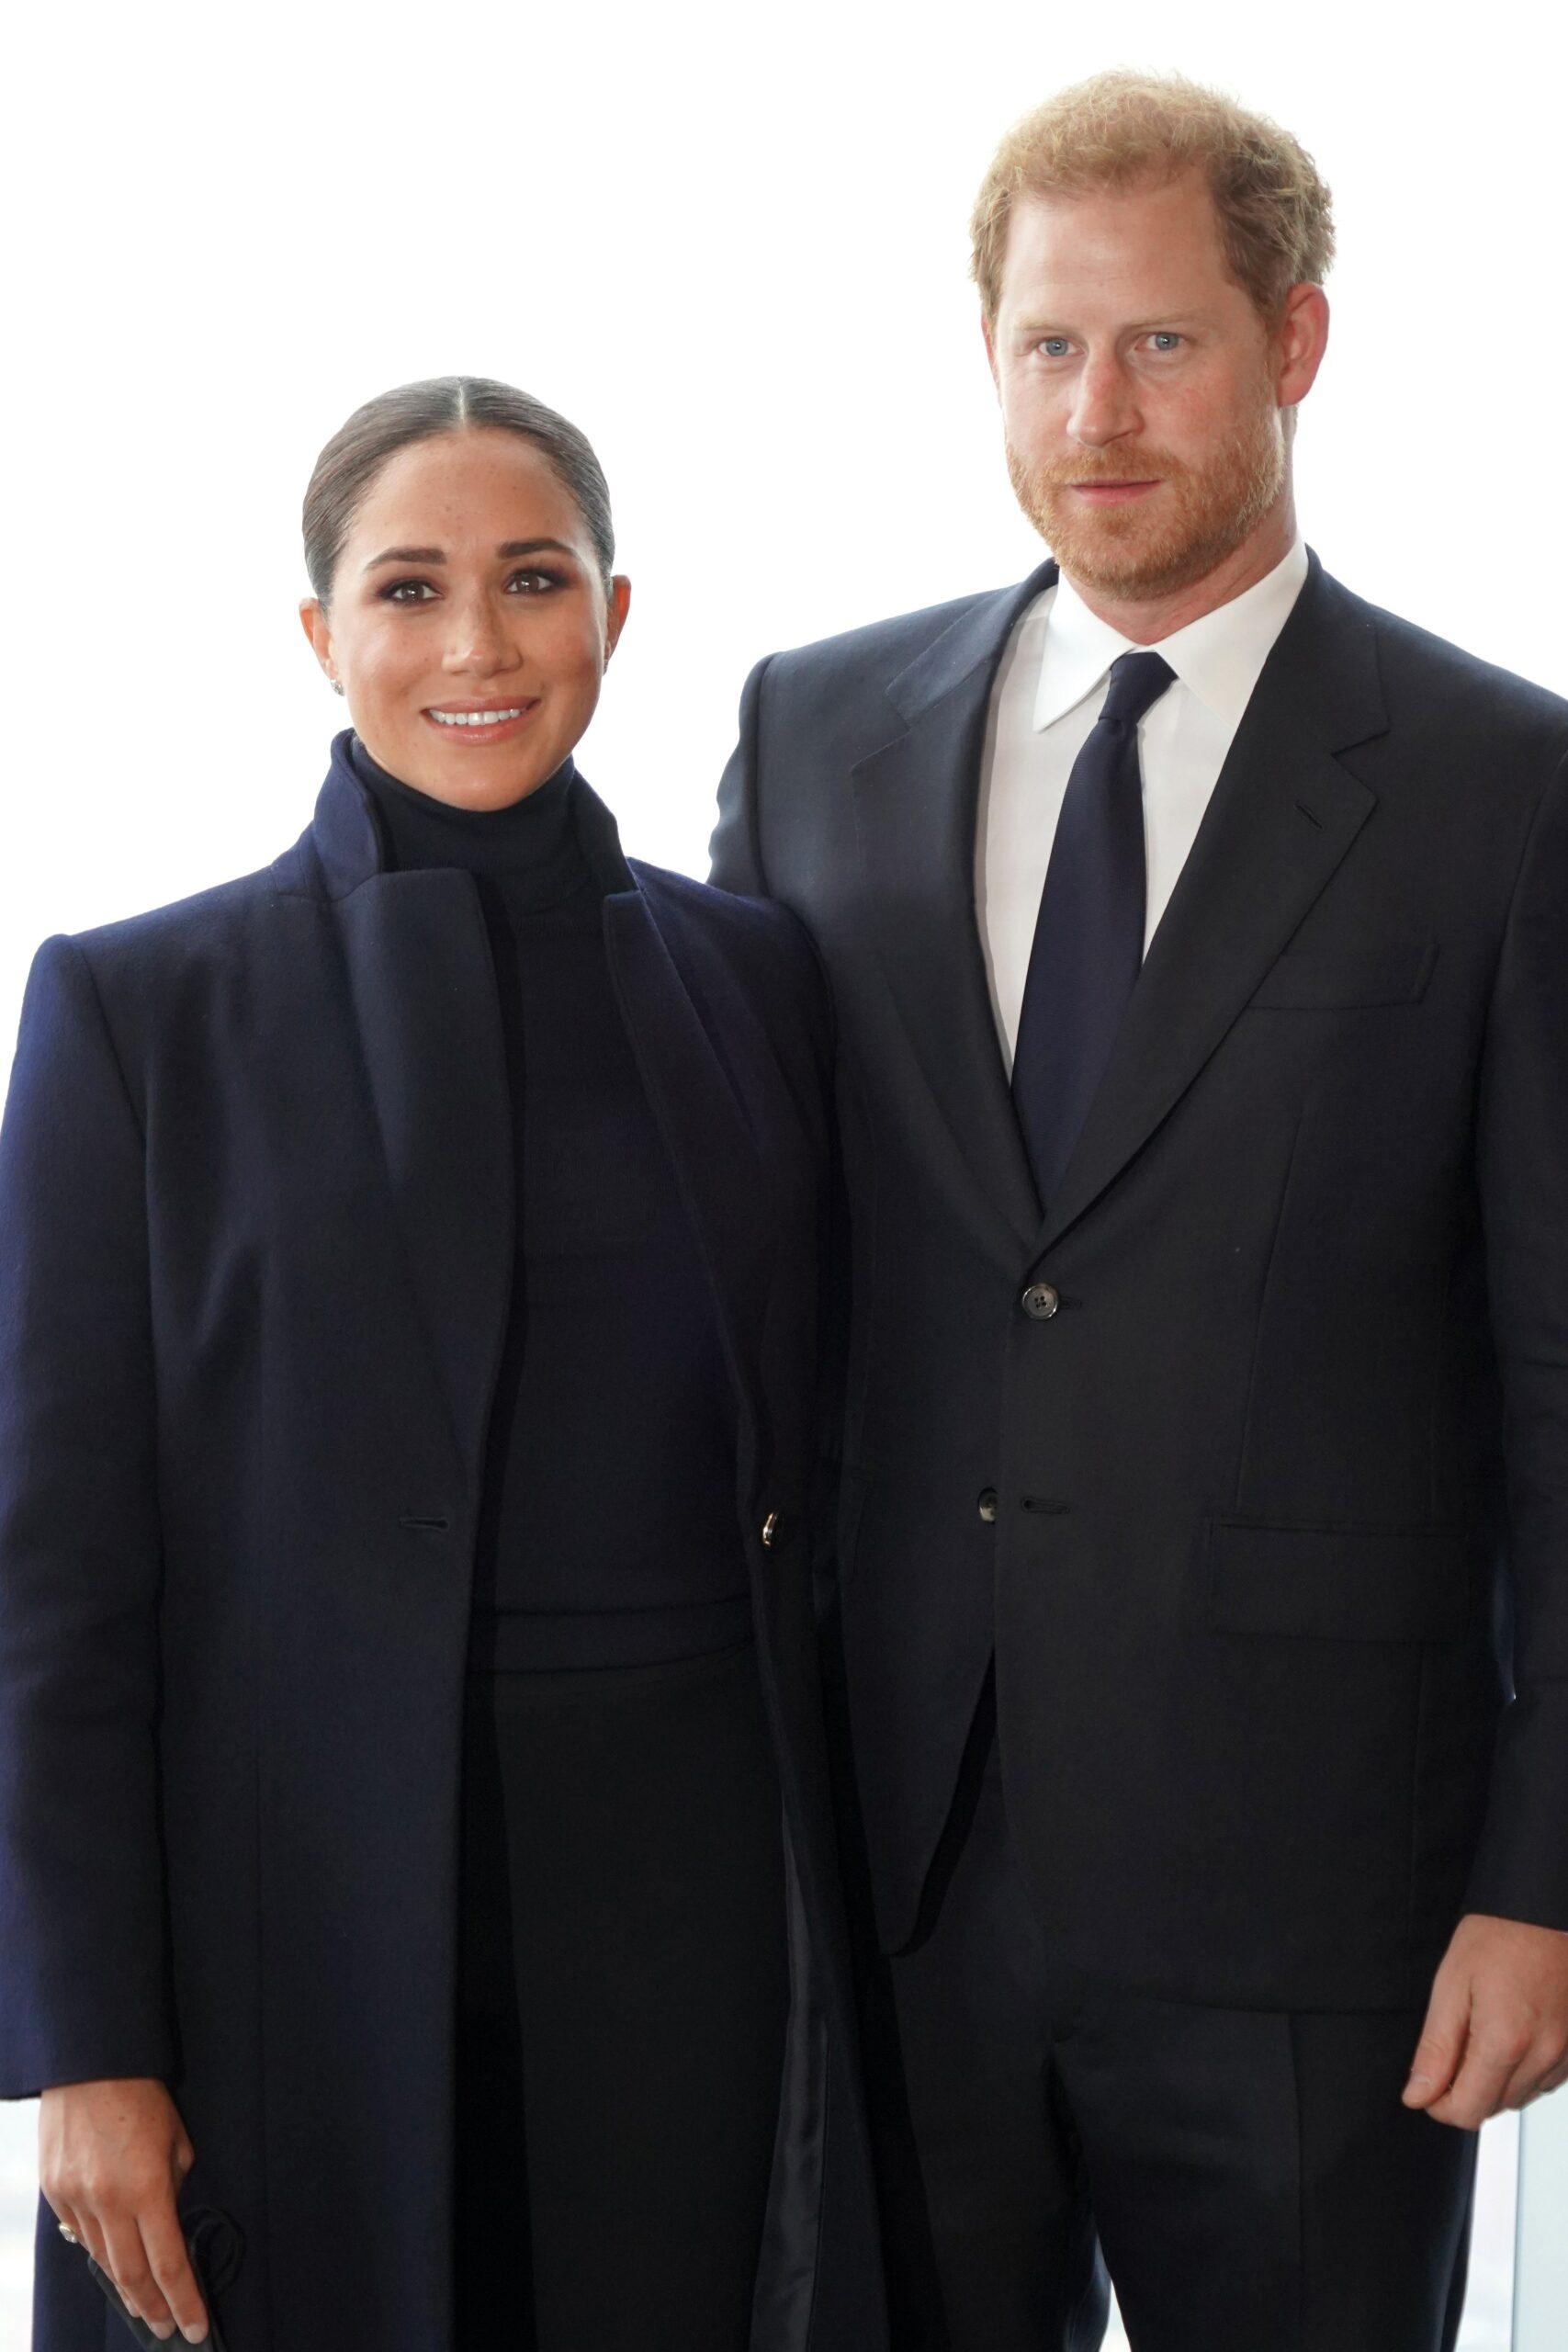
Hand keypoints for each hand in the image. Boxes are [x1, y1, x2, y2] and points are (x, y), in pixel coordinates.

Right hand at [39, 2077, 207, 2343]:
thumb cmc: (143, 2095)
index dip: (184, 2301)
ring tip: (144, 2303)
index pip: (168, 2263)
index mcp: (146, 2188)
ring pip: (101, 2259)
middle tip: (167, 2329)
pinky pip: (78, 2233)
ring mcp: (75, 2199)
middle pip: (132, 2275)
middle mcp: (107, 2202)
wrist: (89, 2062)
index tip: (194, 2327)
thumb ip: (173, 2185)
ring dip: (125, 2284)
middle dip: (153, 2308)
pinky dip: (98, 2250)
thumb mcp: (176, 2139)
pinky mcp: (53, 2191)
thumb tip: (168, 2217)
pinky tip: (112, 2259)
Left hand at [1403, 1913, 1567, 2128]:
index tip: (1426, 2085)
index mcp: (1506, 2041)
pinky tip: (1509, 2034)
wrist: (1546, 1908)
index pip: (1468, 2111)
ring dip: (1494, 2081)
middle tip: (1450, 2049)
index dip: (1439, 2104)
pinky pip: (1544, 2080)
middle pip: (1494, 2108)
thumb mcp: (1452, 1983)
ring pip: (1520, 2097)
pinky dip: (1521, 2070)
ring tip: (1480, 2032)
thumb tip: (1418, 2094)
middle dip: (1464, 2090)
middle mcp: (1544, 2055)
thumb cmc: (1500, 1934)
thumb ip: (1436, 2048)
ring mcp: (1566, 2054)